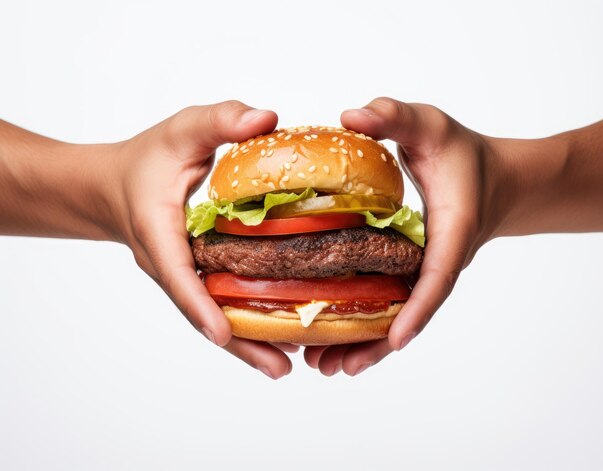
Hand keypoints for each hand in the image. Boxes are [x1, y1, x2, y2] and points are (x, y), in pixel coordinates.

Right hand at [110, 101, 296, 378]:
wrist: (113, 186)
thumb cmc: (147, 159)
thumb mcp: (182, 129)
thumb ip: (220, 120)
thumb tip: (266, 119)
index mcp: (160, 232)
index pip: (177, 273)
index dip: (199, 305)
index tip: (224, 334)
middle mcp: (169, 263)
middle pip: (202, 310)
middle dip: (238, 343)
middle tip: (279, 368)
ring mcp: (181, 274)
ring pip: (212, 314)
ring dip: (246, 342)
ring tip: (286, 364)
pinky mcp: (193, 275)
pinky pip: (217, 303)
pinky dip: (244, 322)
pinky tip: (277, 335)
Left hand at [305, 97, 500, 375]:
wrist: (494, 180)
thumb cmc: (464, 153)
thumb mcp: (431, 125)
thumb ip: (395, 116)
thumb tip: (349, 115)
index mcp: (451, 232)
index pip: (437, 276)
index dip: (418, 309)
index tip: (395, 338)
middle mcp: (440, 262)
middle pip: (411, 313)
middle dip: (375, 344)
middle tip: (331, 369)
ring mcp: (427, 272)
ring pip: (398, 317)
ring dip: (364, 345)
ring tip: (323, 368)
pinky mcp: (415, 271)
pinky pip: (392, 304)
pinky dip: (368, 325)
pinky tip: (335, 340)